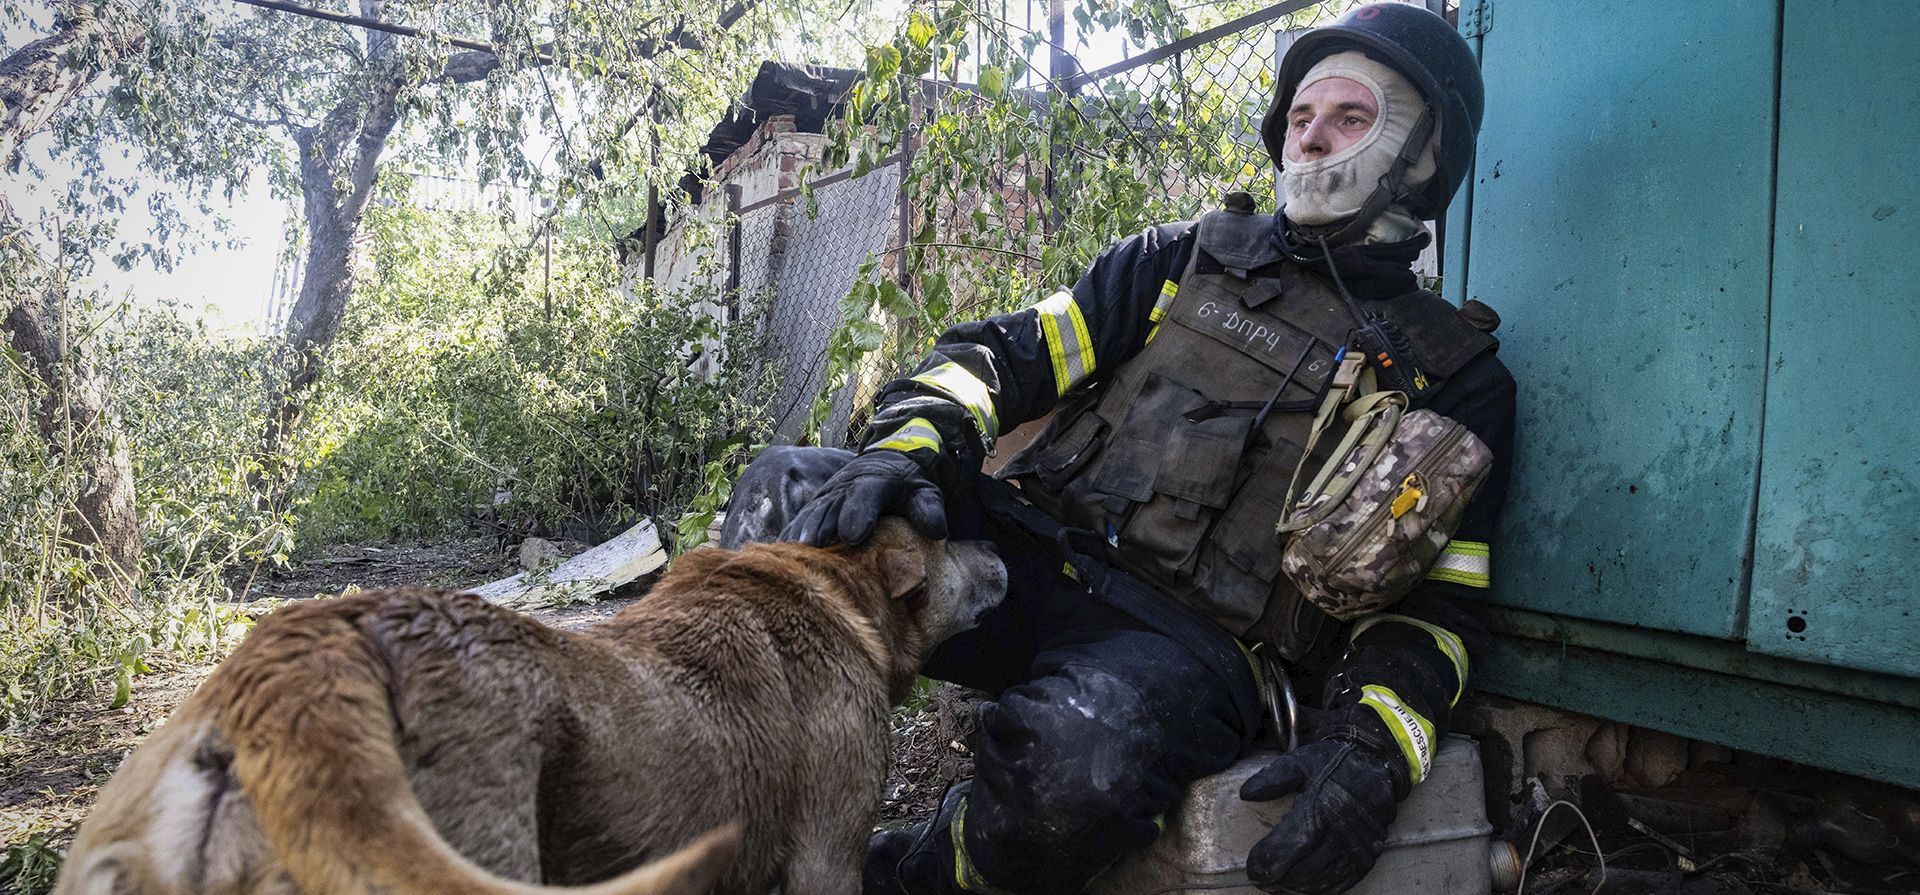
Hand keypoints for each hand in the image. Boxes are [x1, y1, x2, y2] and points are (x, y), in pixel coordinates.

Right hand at [781, 450, 947, 546]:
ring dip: (801, 535)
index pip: (865, 494)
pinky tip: (782, 558)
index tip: (853, 535)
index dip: (857, 512)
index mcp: (874, 482)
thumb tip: (935, 528)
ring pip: (810, 516)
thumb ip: (929, 507)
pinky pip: (800, 524)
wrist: (887, 465)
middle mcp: (844, 489)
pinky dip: (791, 539)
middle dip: (819, 528)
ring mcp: (826, 499)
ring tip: (791, 558)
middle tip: (811, 550)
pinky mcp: (816, 509)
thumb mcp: (924, 491)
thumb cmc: (907, 486)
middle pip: (829, 507)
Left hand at [1239, 738, 1405, 894]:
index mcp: (1319, 810)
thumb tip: (1245, 794)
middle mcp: (1339, 833)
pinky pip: (1344, 882)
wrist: (1376, 762)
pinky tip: (1307, 887)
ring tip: (1279, 886)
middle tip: (1261, 881)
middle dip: (1278, 880)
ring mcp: (1357, 848)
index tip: (1253, 868)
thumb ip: (1272, 778)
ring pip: (1321, 881)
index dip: (1264, 864)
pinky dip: (1323, 889)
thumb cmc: (1333, 762)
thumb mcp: (1299, 761)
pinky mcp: (1368, 855)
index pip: (1285, 850)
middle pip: (1301, 871)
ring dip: (1298, 888)